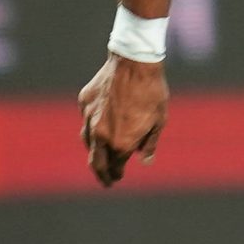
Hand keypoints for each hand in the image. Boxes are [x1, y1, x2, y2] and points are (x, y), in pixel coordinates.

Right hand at [79, 54, 167, 186]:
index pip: (115, 168)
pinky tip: (100, 125)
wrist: (134, 62)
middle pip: (96, 163)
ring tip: (100, 156)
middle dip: (101, 175)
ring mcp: (89, 119)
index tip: (118, 178)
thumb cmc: (152, 92)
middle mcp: (101, 135)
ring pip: (88, 142)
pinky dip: (93, 126)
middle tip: (106, 181)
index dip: (117, 174)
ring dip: (95, 152)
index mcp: (121, 144)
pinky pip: (87, 120)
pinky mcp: (84, 103)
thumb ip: (150, 144)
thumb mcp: (159, 121)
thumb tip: (145, 161)